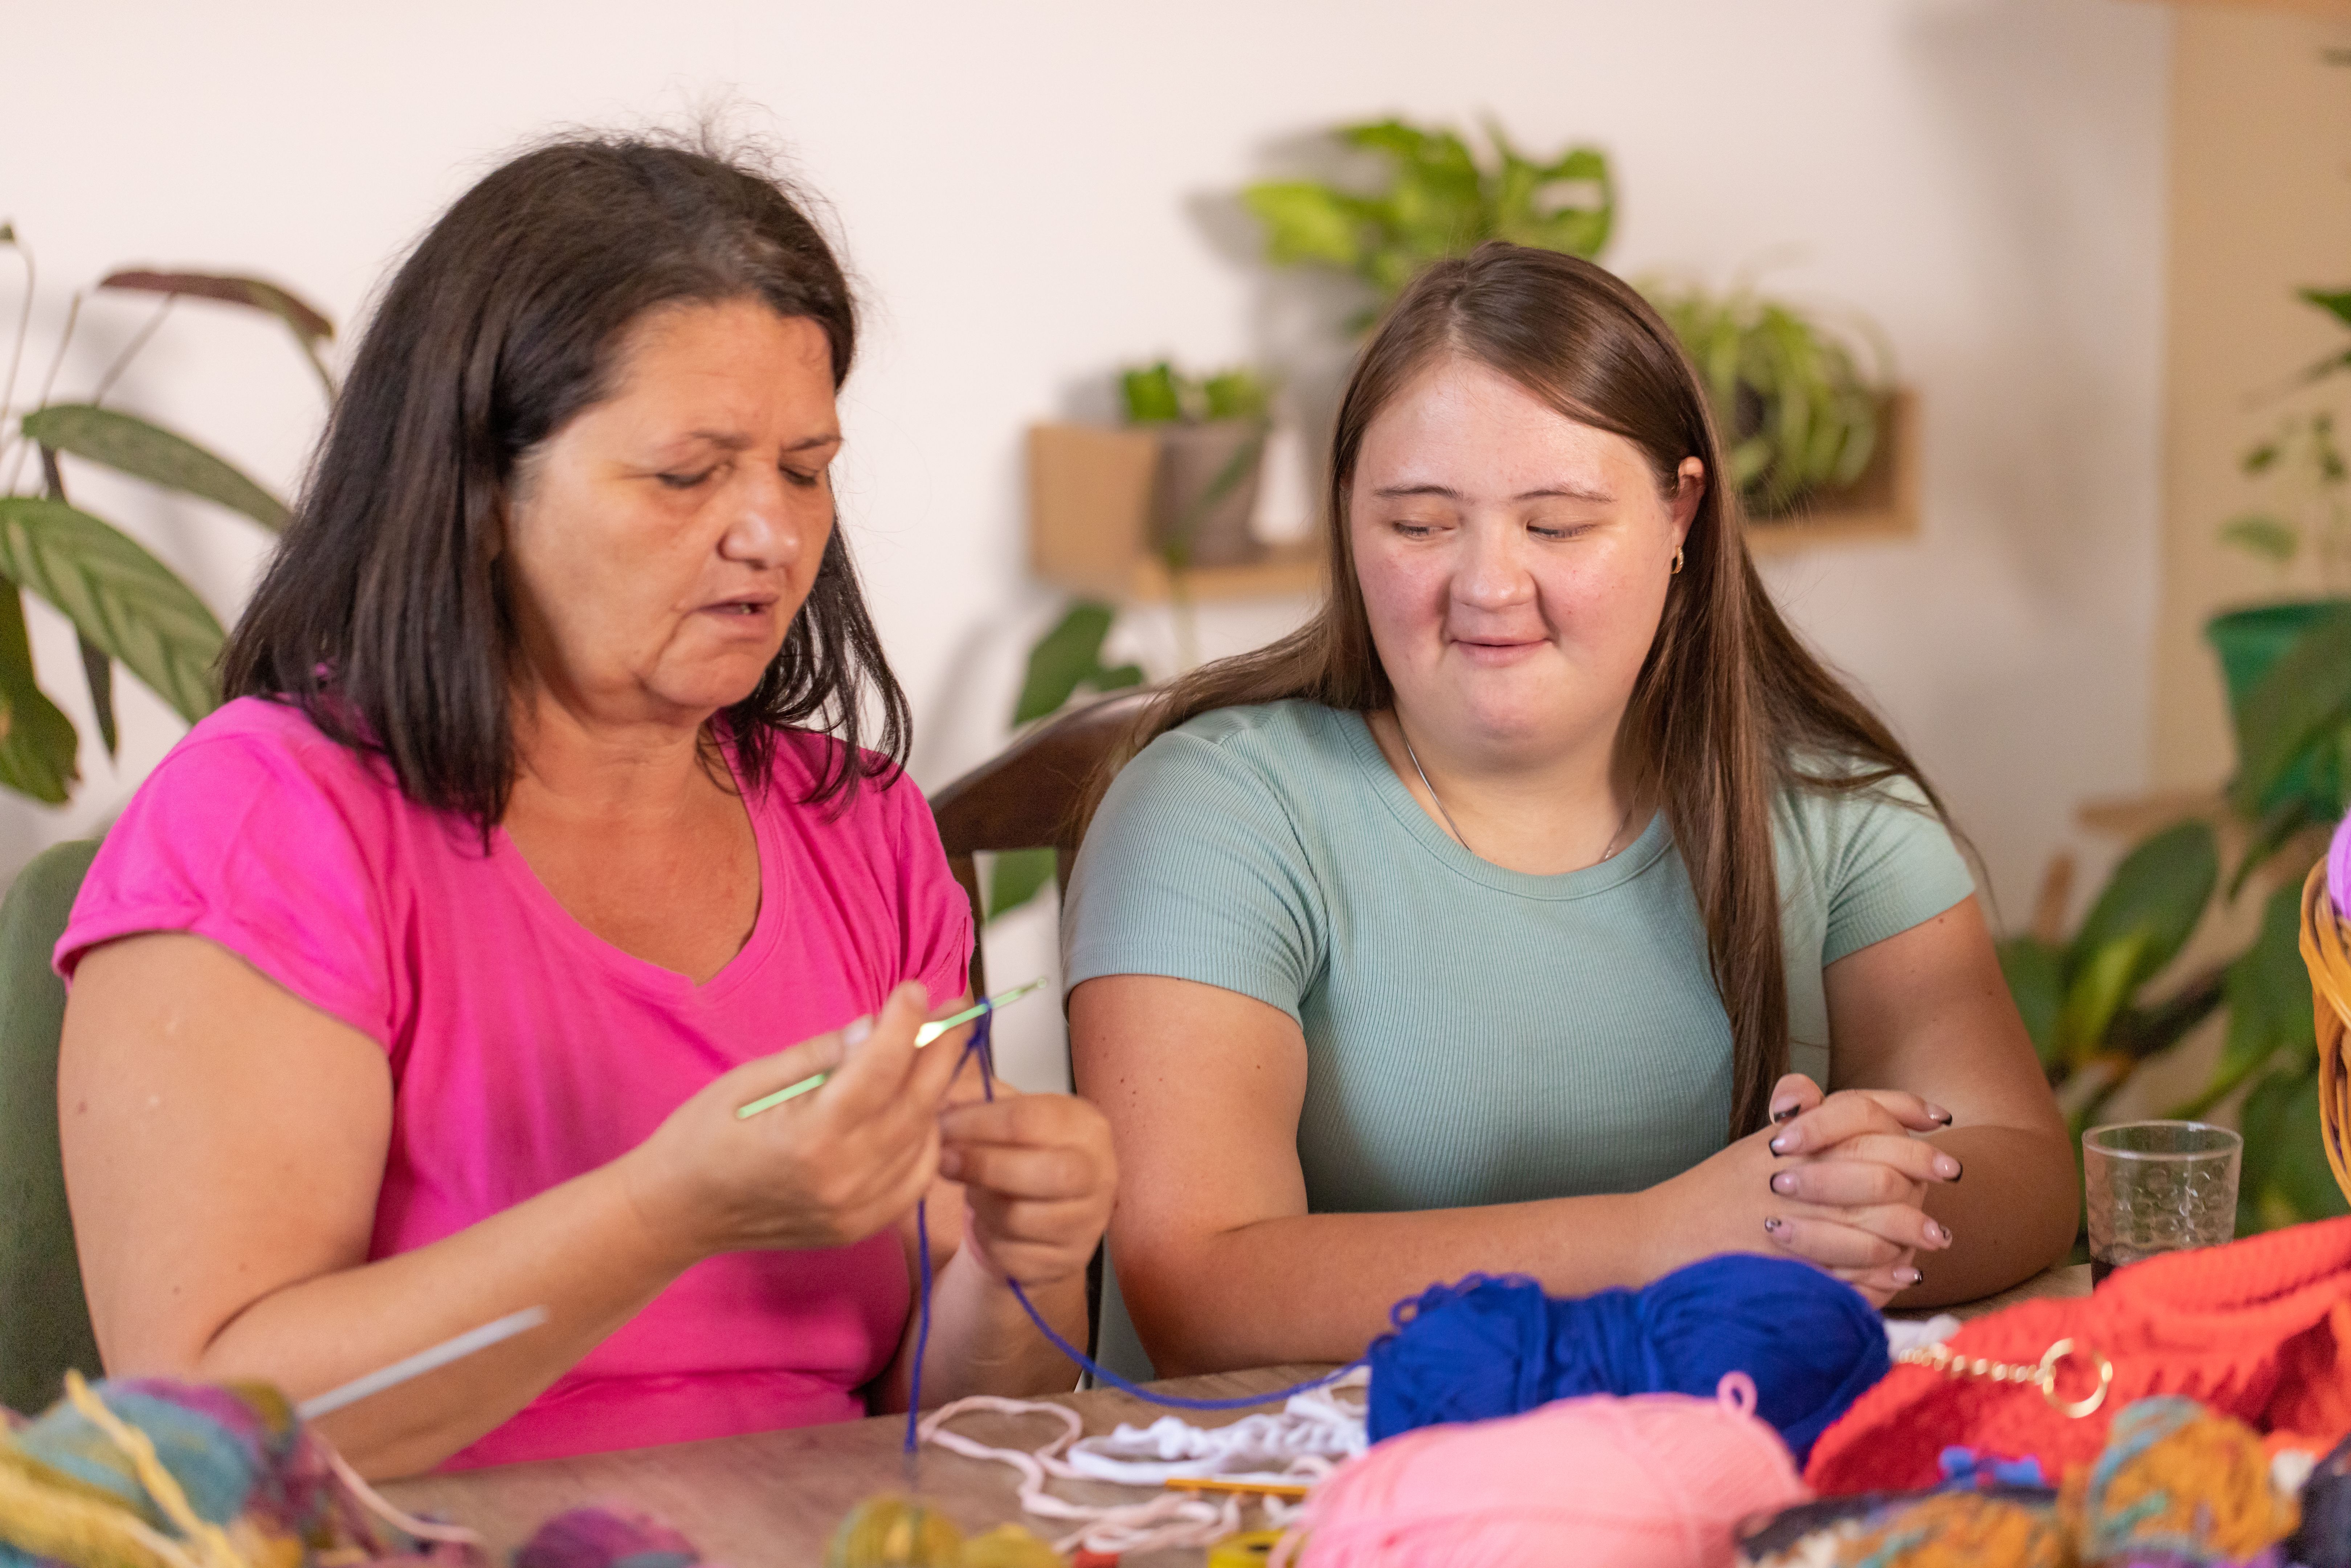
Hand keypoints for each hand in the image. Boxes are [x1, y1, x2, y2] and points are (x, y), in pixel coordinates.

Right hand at [619, 982, 963, 1263]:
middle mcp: (842, 1179)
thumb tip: (874, 1026)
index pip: (880, 1069)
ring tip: (932, 1053)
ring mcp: (855, 1210)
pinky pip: (915, 1179)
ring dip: (934, 1092)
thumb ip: (819, 1056)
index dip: (906, 1023)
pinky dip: (924, 1139)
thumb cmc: (702, 1137)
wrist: (676, 1214)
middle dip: (939, 1049)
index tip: (917, 988)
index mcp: (810, 1137)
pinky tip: (917, 1110)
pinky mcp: (858, 1228)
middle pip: (916, 1103)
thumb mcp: (749, 1080)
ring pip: (923, 1139)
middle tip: (954, 1010)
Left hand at [938, 1092, 1115, 1290]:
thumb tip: (941, 1097)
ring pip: (1019, 1218)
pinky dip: (989, 1239)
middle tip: (944, 1160)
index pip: (1027, 1119)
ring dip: (983, 1204)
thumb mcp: (1010, 1114)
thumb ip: (977, 1098)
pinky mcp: (1067, 1261)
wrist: (1052, 1212)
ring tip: (974, 1190)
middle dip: (981, 1165)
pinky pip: (1012, 1254)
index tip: (941, 1125)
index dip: (976, 1123)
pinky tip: (990, 1222)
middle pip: (1039, 1172)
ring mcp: (1088, 1222)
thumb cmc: (1027, 1154)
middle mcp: (1099, 1173)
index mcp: (1085, 1126)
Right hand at [1637, 1075, 1957, 1304]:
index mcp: (1781, 1141)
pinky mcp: (1785, 1269)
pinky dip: (1882, 1273)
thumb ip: (1789, 1117)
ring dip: (1910, 1227)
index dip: (1902, 1108)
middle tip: (1952, 1174)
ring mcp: (1786, 1224)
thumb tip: (1816, 1092)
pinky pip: (1849, 1271)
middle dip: (1920, 1169)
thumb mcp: (1748, 1149)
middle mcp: (1786, 1175)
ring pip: (1869, 1221)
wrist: (1653, 1241)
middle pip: (1874, 1163)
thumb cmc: (1709, 1196)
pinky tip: (1904, 1272)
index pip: (1854, 1109)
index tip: (1938, 1118)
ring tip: (1936, 1237)